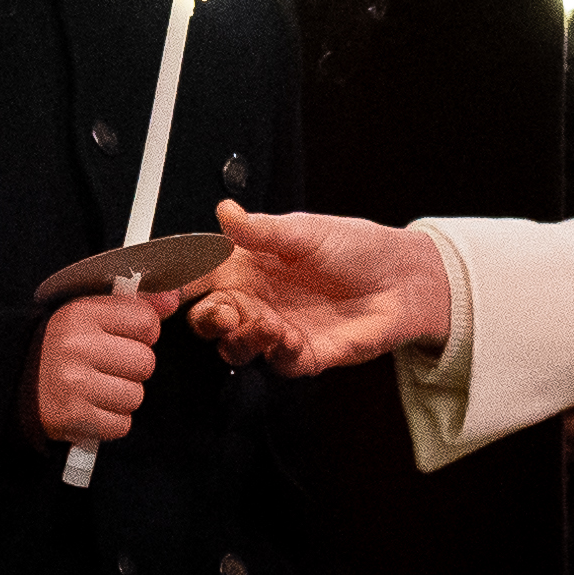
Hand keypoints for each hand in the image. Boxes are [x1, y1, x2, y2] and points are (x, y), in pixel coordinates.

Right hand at [36, 287, 178, 444]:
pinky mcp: (73, 417)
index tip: (122, 338)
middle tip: (105, 367)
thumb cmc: (57, 347)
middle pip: (145, 362)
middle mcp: (76, 345)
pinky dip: (110, 422)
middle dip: (131, 369)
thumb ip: (134, 304)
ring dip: (121, 397)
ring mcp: (74, 383)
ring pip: (135, 396)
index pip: (146, 321)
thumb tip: (172, 299)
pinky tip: (90, 408)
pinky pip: (121, 424)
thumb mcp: (88, 314)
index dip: (141, 334)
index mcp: (80, 313)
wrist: (11, 382)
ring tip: (95, 388)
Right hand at [184, 200, 451, 377]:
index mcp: (246, 265)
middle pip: (208, 320)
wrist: (403, 278)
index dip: (179, 282)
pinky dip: (276, 352)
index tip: (170, 284)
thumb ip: (260, 229)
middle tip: (222, 312)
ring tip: (264, 323)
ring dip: (241, 339)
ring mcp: (277, 329)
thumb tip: (224, 211)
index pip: (200, 276)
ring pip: (235, 347)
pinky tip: (289, 335)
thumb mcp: (304, 230)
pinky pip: (277, 363)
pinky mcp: (304, 354)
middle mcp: (256, 299)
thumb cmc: (355, 247)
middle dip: (205, 320)